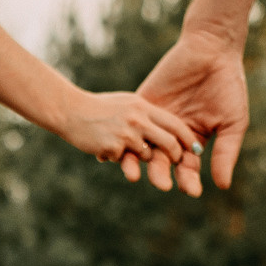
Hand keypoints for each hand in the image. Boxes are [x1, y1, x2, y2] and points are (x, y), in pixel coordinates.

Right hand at [55, 91, 196, 180]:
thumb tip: (164, 128)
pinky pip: (124, 160)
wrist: (70, 110)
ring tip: (118, 144)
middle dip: (176, 155)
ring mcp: (127, 133)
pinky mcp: (115, 147)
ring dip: (137, 156)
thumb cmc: (98, 107)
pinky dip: (115, 157)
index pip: (174, 123)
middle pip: (169, 142)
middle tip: (177, 161)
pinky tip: (102, 146)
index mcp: (143, 106)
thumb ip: (145, 114)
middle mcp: (138, 119)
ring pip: (147, 155)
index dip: (187, 138)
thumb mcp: (126, 103)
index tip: (195, 149)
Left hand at [134, 27, 250, 196]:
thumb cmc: (228, 86)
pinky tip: (116, 150)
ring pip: (143, 147)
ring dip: (138, 163)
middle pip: (163, 162)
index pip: (188, 168)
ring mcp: (155, 121)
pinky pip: (130, 125)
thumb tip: (222, 186)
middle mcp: (171, 136)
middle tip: (161, 185)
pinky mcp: (142, 105)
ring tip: (134, 175)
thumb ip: (225, 153)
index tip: (191, 192)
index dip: (189, 180)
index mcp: (194, 142)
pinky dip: (122, 138)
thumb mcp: (231, 122)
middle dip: (162, 174)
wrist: (211, 50)